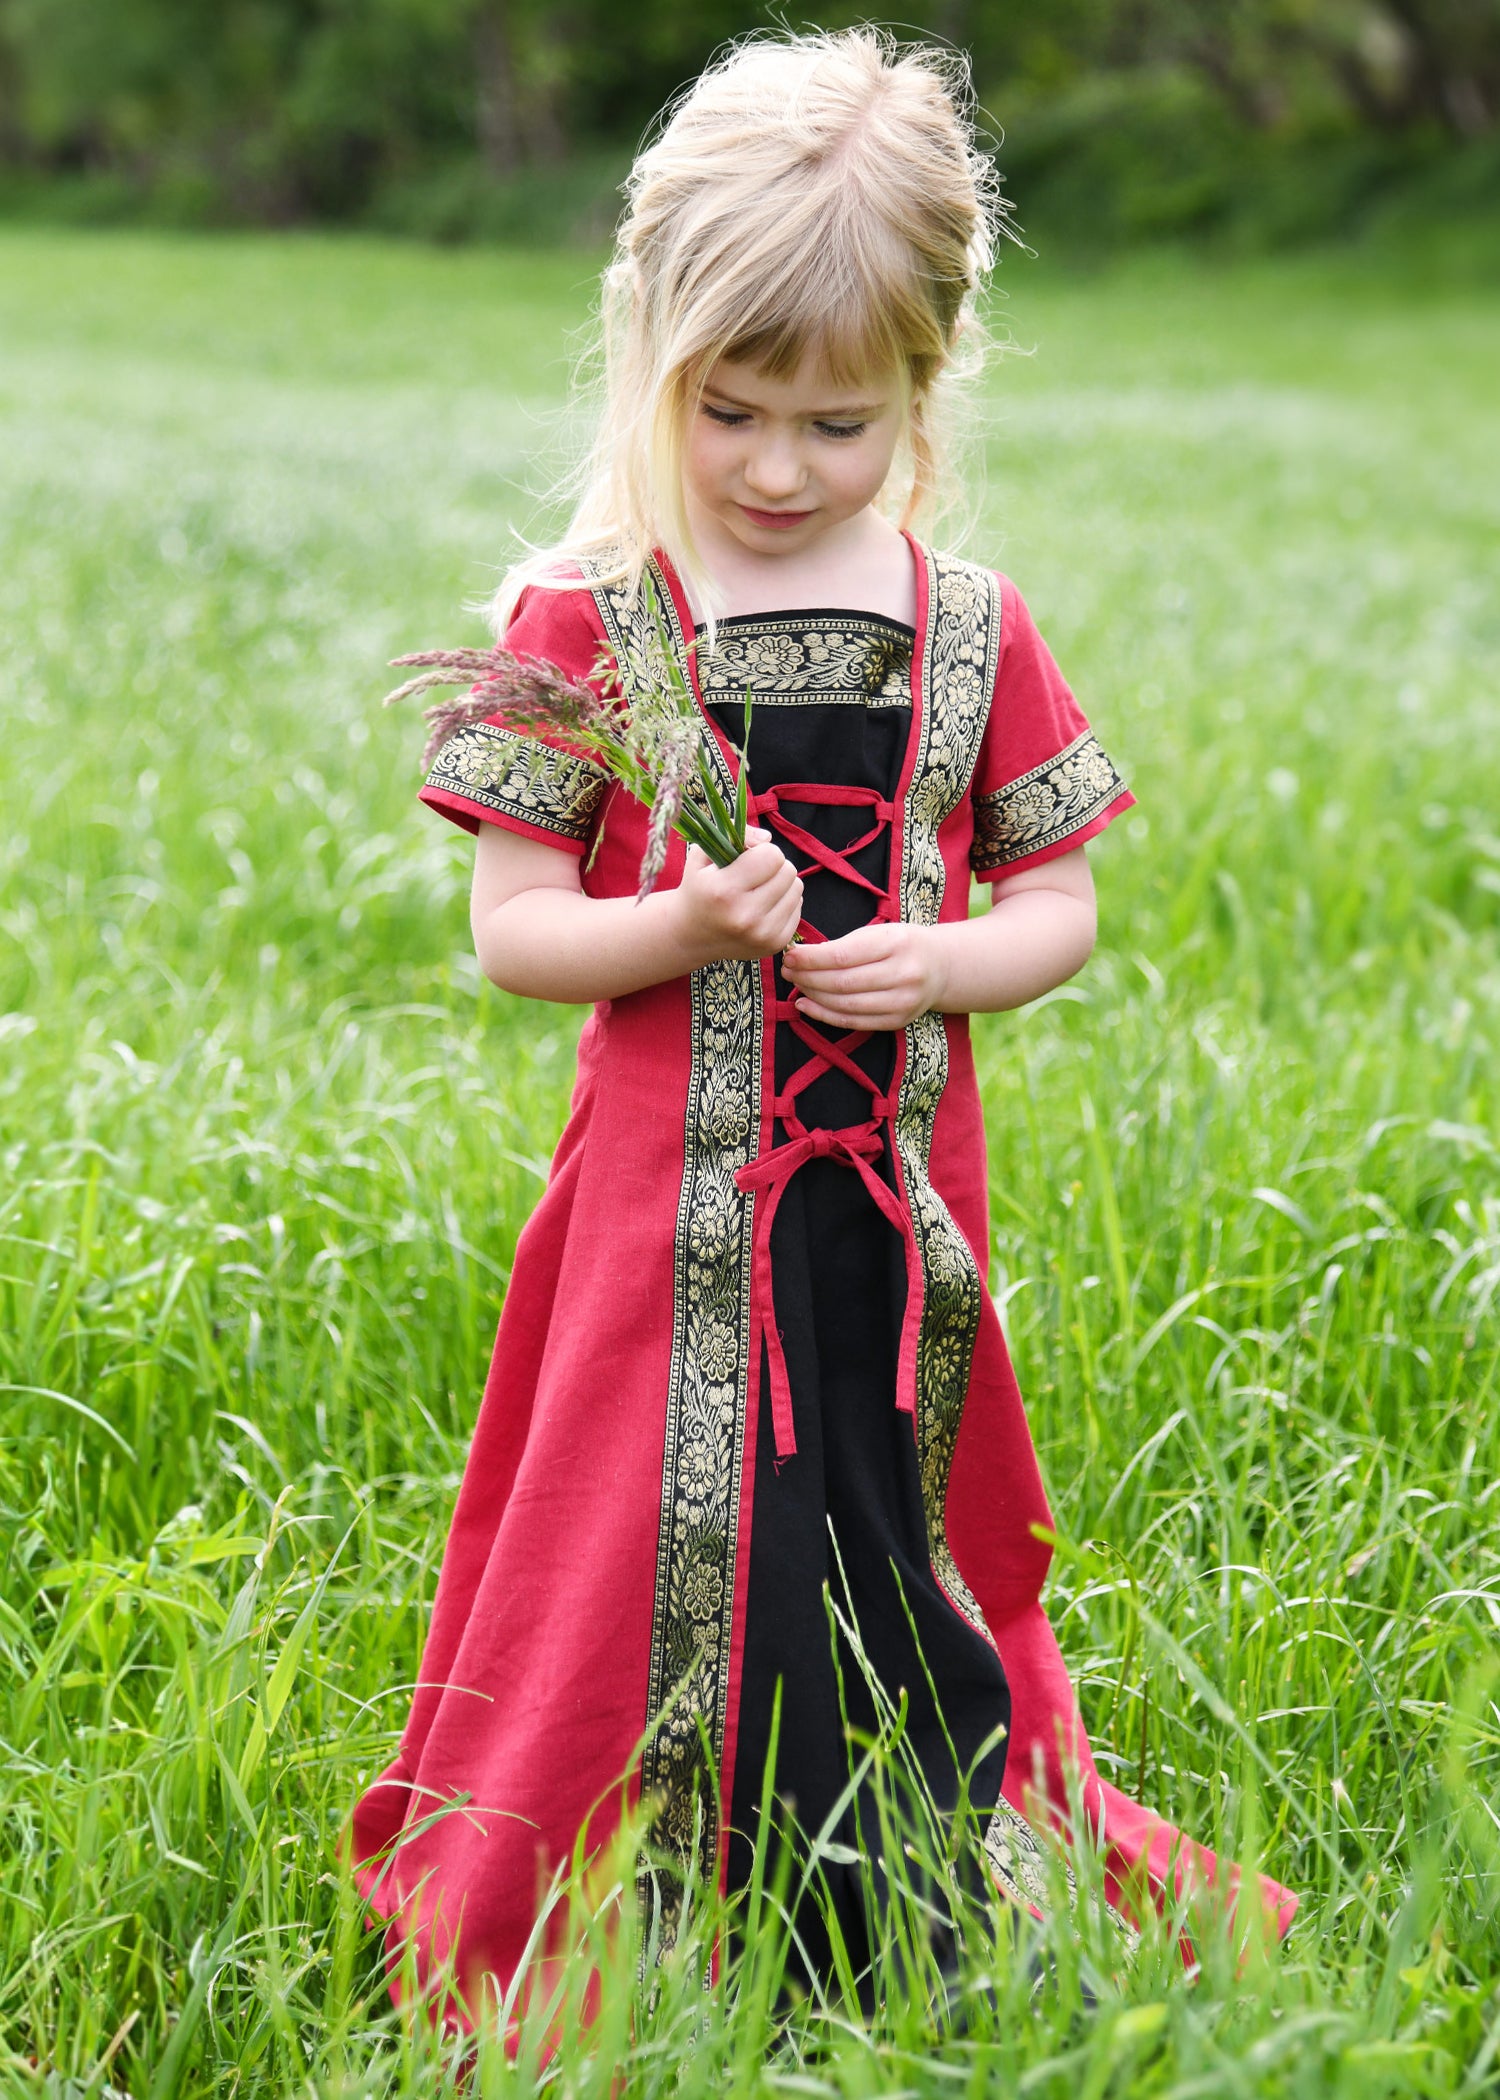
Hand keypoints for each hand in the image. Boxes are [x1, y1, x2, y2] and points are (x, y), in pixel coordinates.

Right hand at [670, 826, 802, 961]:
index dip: (762, 851)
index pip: (772, 856)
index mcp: (724, 891)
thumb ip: (734, 834)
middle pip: (788, 871)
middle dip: (773, 866)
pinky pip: (798, 908)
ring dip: (781, 883)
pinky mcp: (775, 945)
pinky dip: (784, 902)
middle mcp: (745, 916)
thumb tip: (768, 838)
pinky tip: (764, 906)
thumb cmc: (698, 889)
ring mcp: (762, 934)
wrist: (690, 936)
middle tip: (754, 874)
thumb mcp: (703, 855)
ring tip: (759, 889)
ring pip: (797, 888)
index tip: (748, 859)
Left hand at [781, 921, 944, 1031]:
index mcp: (897, 944)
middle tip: (787, 970)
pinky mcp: (897, 1021)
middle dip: (807, 977)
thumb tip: (801, 958)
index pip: (843, 956)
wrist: (941, 967)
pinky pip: (853, 1022)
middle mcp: (903, 974)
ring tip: (795, 984)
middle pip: (842, 983)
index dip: (810, 958)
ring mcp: (902, 1002)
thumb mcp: (879, 932)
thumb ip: (844, 945)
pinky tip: (806, 1005)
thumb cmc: (901, 944)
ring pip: (845, 1005)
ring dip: (813, 996)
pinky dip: (824, 1015)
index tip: (790, 954)